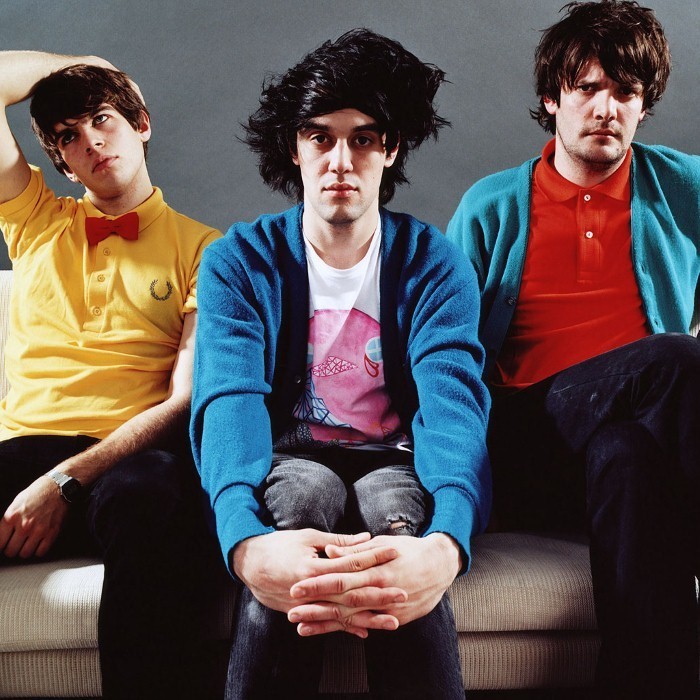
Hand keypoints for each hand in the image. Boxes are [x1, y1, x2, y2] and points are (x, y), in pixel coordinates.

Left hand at [0, 476, 68, 557]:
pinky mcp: (51, 533)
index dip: (2, 545)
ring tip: (27, 544)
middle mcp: (24, 525)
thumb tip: (3, 535)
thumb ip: (8, 520)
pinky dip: (38, 550)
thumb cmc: (37, 493)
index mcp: (11, 517)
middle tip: (15, 545)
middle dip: (12, 549)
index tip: (4, 545)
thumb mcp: (16, 504)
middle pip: (11, 551)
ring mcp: (38, 530)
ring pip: (25, 554)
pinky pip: (40, 552)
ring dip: (25, 551)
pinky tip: (38, 543)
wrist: (57, 487)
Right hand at [233, 528, 408, 637]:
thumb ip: (337, 542)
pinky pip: (329, 622)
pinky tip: (365, 632)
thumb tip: (365, 539)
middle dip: (379, 594)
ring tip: (393, 621)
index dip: (373, 557)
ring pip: (343, 613)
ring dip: (369, 617)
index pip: (351, 562)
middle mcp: (313, 589)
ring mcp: (308, 603)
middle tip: (403, 594)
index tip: (394, 553)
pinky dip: (347, 627)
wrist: (249, 565)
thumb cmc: (279, 545)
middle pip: (352, 592)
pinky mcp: (304, 611)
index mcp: (314, 566)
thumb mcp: (308, 537)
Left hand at [288, 532, 461, 634]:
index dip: (317, 584)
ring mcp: (387, 607)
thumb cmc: (409, 549)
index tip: (296, 587)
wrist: (441, 565)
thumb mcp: (382, 544)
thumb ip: (354, 552)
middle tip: (291, 611)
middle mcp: (379, 590)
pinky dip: (350, 630)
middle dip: (315, 607)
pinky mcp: (396, 618)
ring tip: (302, 627)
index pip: (340, 577)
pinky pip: (369, 625)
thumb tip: (328, 552)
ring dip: (326, 623)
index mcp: (374, 569)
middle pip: (342, 601)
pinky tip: (331, 632)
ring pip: (352, 617)